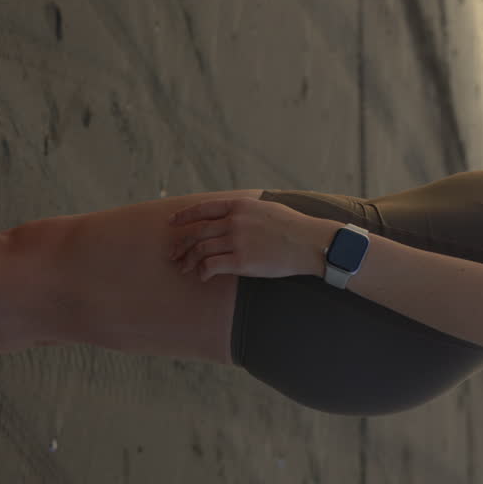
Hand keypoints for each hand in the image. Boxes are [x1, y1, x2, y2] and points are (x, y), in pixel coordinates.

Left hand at [168, 197, 328, 280]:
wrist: (310, 243)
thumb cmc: (295, 227)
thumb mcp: (268, 208)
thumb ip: (247, 211)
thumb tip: (234, 216)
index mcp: (240, 206)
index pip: (203, 209)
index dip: (184, 216)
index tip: (172, 222)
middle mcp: (234, 222)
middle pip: (197, 232)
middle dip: (181, 244)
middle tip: (173, 254)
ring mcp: (236, 241)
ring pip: (200, 250)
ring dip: (188, 260)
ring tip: (184, 268)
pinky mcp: (241, 261)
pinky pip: (211, 266)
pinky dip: (203, 272)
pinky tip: (203, 277)